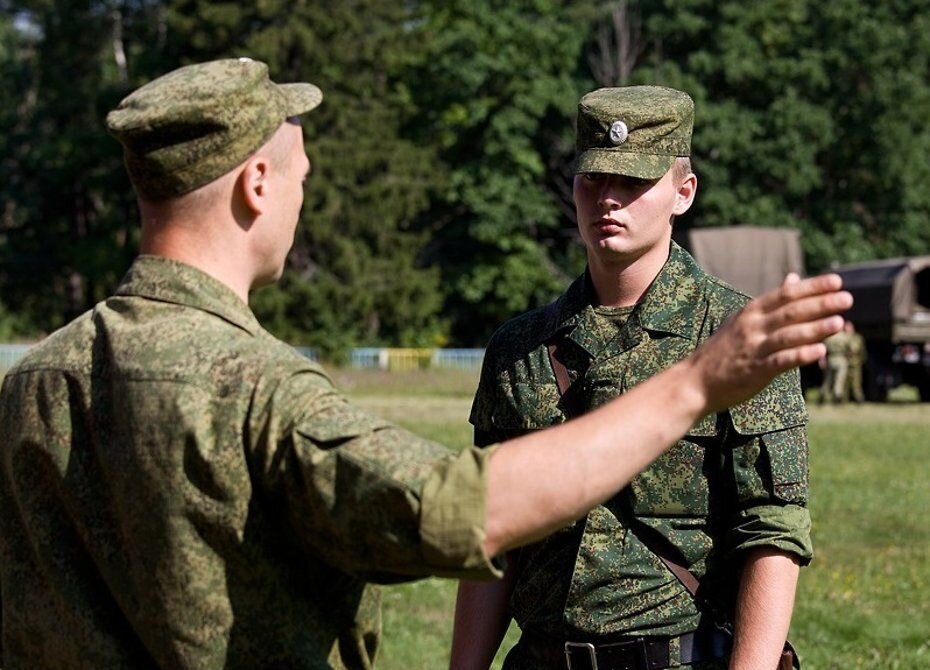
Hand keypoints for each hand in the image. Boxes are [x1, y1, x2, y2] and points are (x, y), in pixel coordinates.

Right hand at [690, 273, 851, 412]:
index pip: (785, 294)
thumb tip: (794, 278)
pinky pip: (780, 361)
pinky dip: (800, 355)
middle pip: (791, 312)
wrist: (695, 381)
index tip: (836, 281)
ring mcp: (753, 348)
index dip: (812, 287)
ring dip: (815, 328)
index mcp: (751, 312)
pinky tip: (819, 352)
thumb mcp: (744, 320)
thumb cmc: (723, 350)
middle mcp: (752, 327)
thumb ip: (772, 302)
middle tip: (847, 299)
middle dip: (820, 304)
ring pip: (788, 335)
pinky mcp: (755, 370)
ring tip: (840, 322)